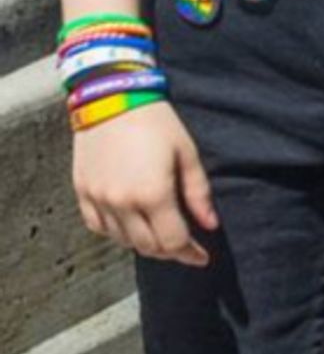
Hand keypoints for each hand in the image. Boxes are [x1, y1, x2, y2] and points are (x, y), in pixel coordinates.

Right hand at [72, 101, 219, 267]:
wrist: (111, 96)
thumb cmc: (156, 121)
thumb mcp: (186, 153)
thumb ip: (198, 193)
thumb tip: (210, 226)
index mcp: (153, 194)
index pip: (173, 242)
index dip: (190, 254)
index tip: (202, 256)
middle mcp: (122, 203)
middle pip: (148, 246)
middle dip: (170, 250)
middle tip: (184, 244)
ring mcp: (99, 200)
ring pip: (123, 241)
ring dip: (145, 242)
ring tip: (160, 232)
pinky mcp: (82, 193)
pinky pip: (99, 227)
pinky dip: (117, 232)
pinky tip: (131, 223)